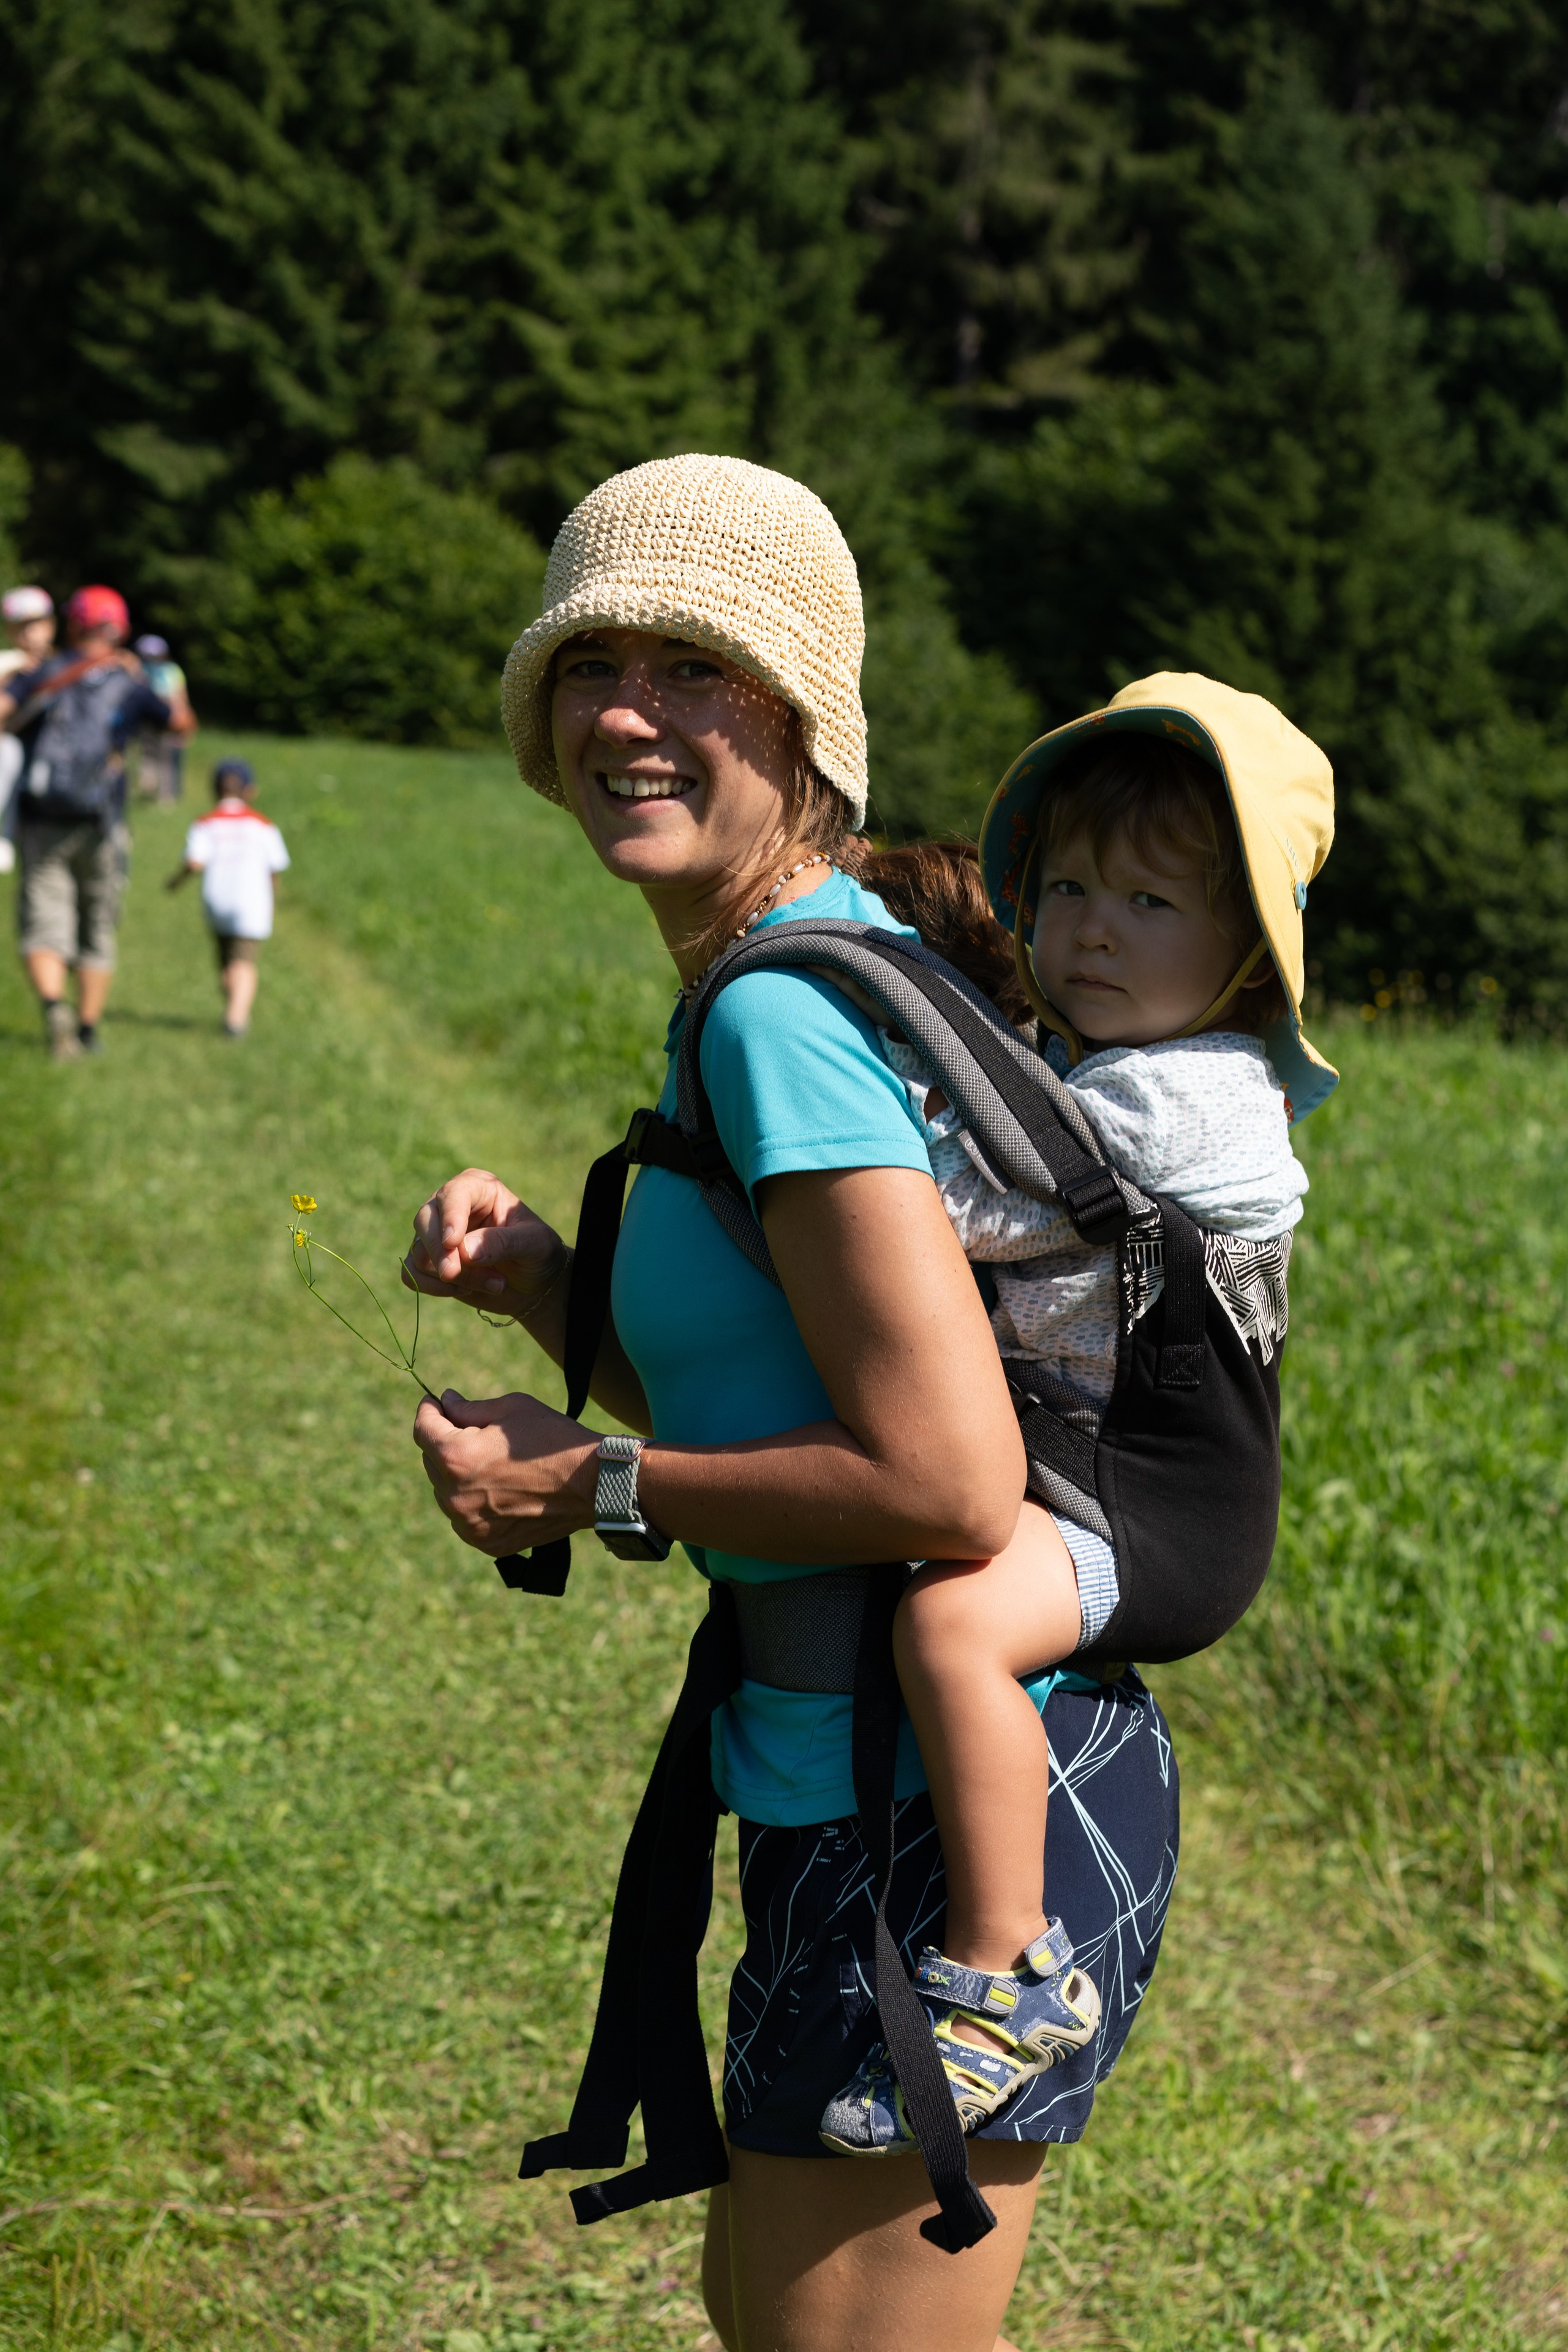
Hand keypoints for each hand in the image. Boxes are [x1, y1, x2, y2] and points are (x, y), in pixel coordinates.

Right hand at [402, 1168, 568, 1318]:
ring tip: (494, 1284)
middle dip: (442, 1254)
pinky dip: (432, 1287)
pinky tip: (465, 1290)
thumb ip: (504, 1242)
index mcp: (478, 1188)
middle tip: (457, 1275)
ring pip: (421, 1252)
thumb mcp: (535, 1244)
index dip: (450, 1217)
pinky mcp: (428, 1260)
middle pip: (424, 1221)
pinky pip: (411, 1273)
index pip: (453, 1193)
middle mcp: (450, 1205)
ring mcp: (436, 1233)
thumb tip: (463, 1250)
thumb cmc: (537, 1254)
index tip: (453, 1243)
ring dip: (453, 1277)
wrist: (533, 1282)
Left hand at [413, 1388, 599, 1553]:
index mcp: (455, 1457)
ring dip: (456, 1473)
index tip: (435, 1403)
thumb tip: (445, 1402)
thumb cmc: (552, 1439)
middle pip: (431, 1460)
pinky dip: (472, 1500)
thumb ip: (468, 1408)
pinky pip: (463, 1517)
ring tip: (491, 1462)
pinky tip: (497, 1487)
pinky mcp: (485, 1542)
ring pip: (445, 1491)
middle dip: (445, 1441)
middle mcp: (454, 1495)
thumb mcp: (510, 1408)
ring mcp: (468, 1524)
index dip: (428, 1410)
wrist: (592, 1485)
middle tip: (473, 1430)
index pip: (422, 1430)